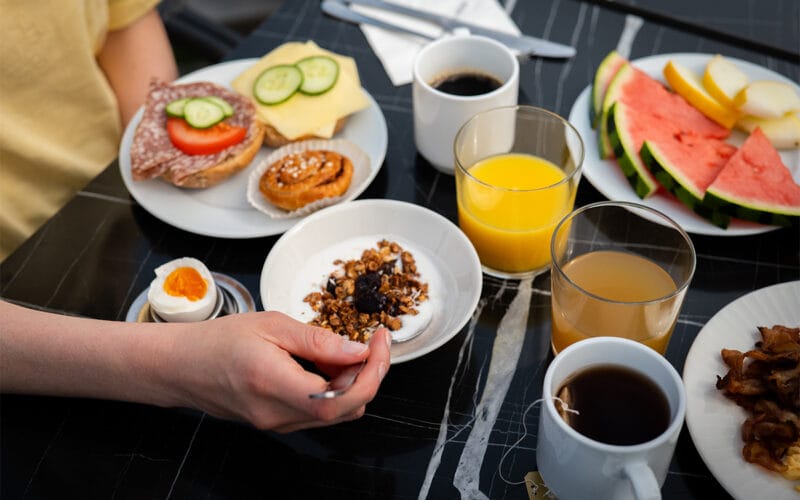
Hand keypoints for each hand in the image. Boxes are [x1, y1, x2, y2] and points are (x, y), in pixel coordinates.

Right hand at [0, 302, 389, 433]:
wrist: (180, 366)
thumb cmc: (218, 341)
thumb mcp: (270, 325)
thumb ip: (318, 339)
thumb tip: (358, 350)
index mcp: (275, 384)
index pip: (342, 398)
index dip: (373, 373)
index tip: (381, 341)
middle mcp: (278, 414)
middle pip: (347, 409)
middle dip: (369, 374)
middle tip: (370, 341)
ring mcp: (278, 424)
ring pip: (337, 413)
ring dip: (352, 382)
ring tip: (343, 349)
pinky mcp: (278, 423)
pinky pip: (319, 412)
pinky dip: (334, 389)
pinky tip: (325, 364)